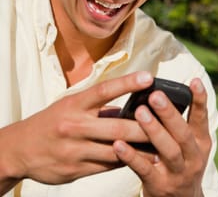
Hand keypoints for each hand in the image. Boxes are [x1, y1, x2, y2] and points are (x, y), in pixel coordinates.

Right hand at [0, 71, 153, 193]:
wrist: (22, 148)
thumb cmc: (52, 121)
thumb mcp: (69, 106)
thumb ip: (97, 107)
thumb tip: (126, 108)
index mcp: (74, 104)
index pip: (104, 90)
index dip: (128, 83)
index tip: (148, 77)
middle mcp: (75, 125)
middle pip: (117, 126)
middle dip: (144, 125)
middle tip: (166, 121)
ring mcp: (75, 149)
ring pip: (116, 150)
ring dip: (140, 149)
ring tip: (162, 146)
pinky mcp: (76, 169)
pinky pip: (107, 166)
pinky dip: (125, 162)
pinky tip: (139, 160)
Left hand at [113, 78, 210, 196]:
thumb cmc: (179, 160)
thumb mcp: (186, 144)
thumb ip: (175, 123)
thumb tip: (155, 92)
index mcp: (200, 141)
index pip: (200, 118)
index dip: (199, 100)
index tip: (193, 81)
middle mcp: (193, 157)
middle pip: (183, 133)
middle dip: (169, 113)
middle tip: (156, 95)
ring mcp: (177, 173)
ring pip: (168, 150)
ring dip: (153, 130)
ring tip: (139, 112)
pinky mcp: (159, 186)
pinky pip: (144, 169)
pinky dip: (132, 156)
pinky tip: (119, 144)